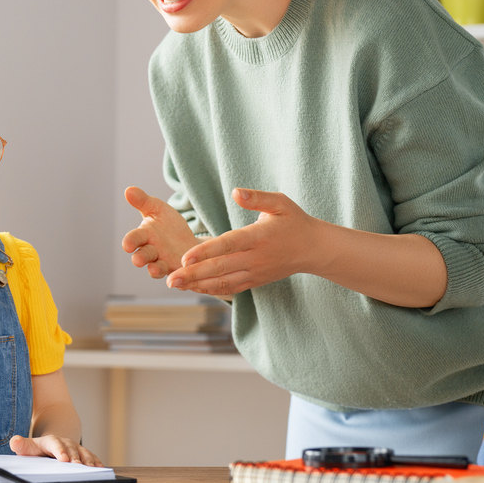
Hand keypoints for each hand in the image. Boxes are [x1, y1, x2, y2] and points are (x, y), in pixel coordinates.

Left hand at [10, 433, 104, 466]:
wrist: (50, 443)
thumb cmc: (37, 449)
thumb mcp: (27, 447)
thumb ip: (21, 445)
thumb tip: (14, 442)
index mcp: (50, 441)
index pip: (55, 444)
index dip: (60, 451)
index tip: (64, 460)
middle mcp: (65, 443)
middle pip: (71, 449)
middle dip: (75, 457)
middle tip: (77, 466)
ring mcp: (75, 448)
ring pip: (83, 452)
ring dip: (87, 460)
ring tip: (91, 468)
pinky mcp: (82, 454)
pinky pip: (91, 456)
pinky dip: (96, 461)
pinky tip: (100, 468)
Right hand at [121, 186, 199, 279]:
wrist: (188, 240)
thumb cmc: (168, 225)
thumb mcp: (158, 209)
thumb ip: (143, 201)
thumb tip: (128, 190)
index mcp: (145, 235)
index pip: (134, 238)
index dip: (130, 242)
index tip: (127, 245)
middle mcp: (151, 251)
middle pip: (142, 255)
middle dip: (140, 258)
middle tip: (138, 260)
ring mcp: (163, 262)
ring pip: (156, 268)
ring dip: (154, 270)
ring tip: (155, 270)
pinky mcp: (177, 271)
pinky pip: (175, 277)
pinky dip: (176, 278)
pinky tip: (178, 278)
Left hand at [165, 188, 322, 296]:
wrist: (314, 249)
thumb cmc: (294, 221)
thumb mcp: (280, 203)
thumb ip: (257, 198)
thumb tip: (235, 192)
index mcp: (258, 237)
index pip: (227, 245)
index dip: (205, 252)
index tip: (184, 258)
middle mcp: (255, 258)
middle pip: (219, 268)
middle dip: (193, 274)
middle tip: (169, 279)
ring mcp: (255, 272)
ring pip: (222, 282)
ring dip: (197, 285)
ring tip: (174, 284)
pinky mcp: (255, 281)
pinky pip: (230, 288)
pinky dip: (211, 290)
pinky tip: (193, 288)